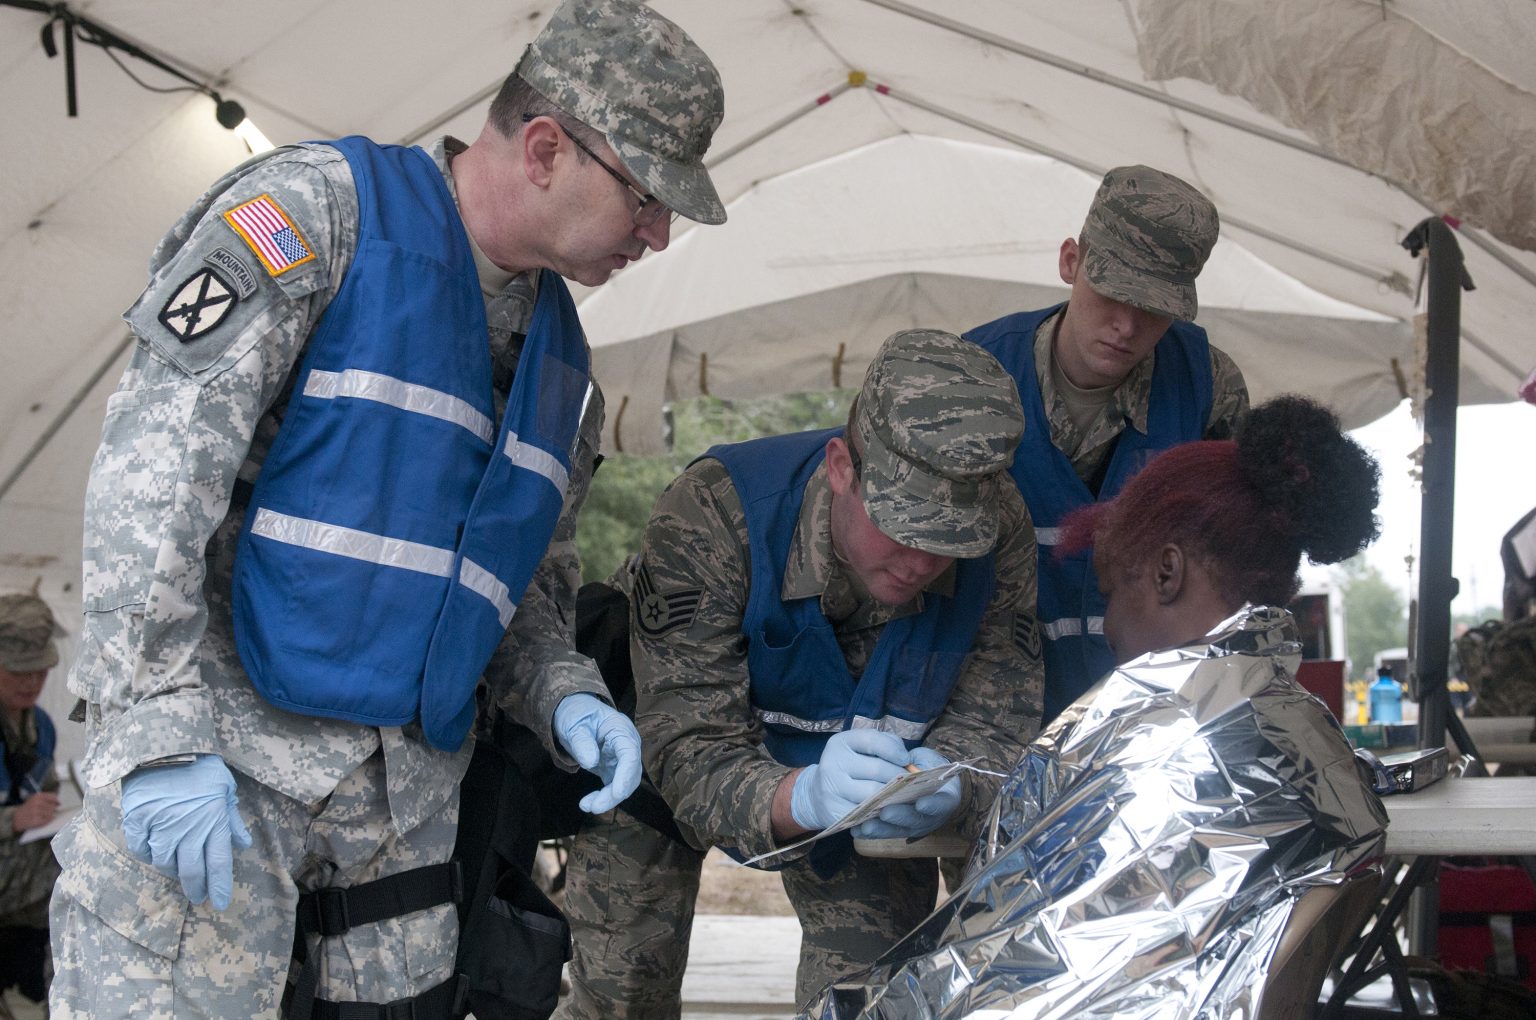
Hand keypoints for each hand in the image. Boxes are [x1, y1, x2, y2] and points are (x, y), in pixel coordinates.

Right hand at [12, 791, 59, 831]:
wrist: (16, 818)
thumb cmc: (28, 808)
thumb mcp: (35, 799)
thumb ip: (47, 798)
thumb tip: (59, 803)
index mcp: (37, 796)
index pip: (53, 797)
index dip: (56, 801)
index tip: (58, 804)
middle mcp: (36, 803)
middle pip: (53, 807)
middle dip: (52, 810)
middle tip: (46, 812)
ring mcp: (35, 812)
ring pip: (51, 814)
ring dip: (50, 816)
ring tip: (43, 816)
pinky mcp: (35, 821)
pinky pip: (47, 820)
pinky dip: (46, 821)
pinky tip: (42, 820)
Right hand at [120, 754, 252, 910]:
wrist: (165, 743)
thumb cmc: (201, 764)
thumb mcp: (226, 787)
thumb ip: (232, 819)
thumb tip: (243, 844)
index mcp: (213, 821)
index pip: (218, 863)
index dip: (219, 886)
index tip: (219, 902)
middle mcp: (187, 829)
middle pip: (191, 870)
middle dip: (196, 888)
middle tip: (198, 897)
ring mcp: (160, 827)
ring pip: (165, 863)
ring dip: (173, 870)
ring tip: (178, 870)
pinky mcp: (137, 822)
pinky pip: (142, 849)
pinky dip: (149, 853)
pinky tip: (155, 850)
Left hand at [553, 693, 641, 813]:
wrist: (575, 714)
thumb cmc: (576, 715)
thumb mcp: (574, 725)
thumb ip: (582, 741)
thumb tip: (590, 762)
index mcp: (621, 729)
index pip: (630, 753)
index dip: (626, 774)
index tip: (617, 793)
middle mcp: (627, 745)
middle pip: (630, 773)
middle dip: (615, 793)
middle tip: (594, 807)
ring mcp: (622, 758)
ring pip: (625, 784)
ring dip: (609, 798)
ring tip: (586, 805)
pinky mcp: (614, 768)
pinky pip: (614, 786)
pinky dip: (604, 797)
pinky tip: (588, 803)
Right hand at [790, 729, 909, 831]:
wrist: (817, 794)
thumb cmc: (849, 768)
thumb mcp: (861, 748)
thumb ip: (886, 744)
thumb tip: (907, 760)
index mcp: (841, 743)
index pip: (872, 741)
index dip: (894, 750)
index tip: (906, 760)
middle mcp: (832, 763)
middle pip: (878, 770)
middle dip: (899, 776)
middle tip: (909, 782)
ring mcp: (831, 789)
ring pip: (874, 794)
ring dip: (893, 795)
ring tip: (902, 795)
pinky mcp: (833, 812)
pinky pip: (866, 813)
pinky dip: (880, 812)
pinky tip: (885, 809)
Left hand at [850, 746, 962, 839]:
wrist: (924, 781)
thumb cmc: (925, 767)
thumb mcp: (926, 759)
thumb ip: (917, 762)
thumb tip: (902, 761)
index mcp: (944, 798)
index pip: (941, 804)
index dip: (932, 805)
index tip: (921, 803)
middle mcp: (929, 817)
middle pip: (915, 820)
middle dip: (899, 816)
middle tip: (886, 812)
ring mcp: (912, 826)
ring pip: (896, 830)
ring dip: (880, 828)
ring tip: (866, 824)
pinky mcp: (895, 830)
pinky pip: (882, 833)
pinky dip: (868, 832)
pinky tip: (856, 829)